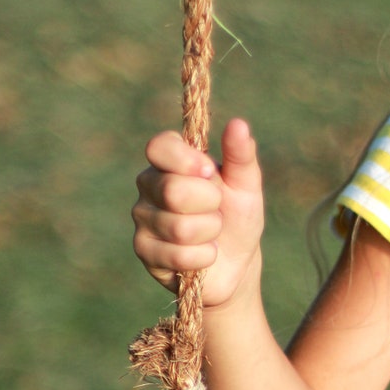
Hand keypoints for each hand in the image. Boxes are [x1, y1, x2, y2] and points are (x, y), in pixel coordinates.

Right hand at [132, 118, 263, 307]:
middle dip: (209, 206)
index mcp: (169, 161)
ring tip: (212, 235)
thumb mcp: (246, 186)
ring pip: (179, 227)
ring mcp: (143, 219)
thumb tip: (238, 124)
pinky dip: (203, 258)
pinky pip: (178, 255)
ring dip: (209, 234)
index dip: (186, 161)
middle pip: (173, 191)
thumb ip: (241, 156)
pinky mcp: (145, 252)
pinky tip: (205, 257)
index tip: (209, 172)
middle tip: (217, 212)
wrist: (236, 265)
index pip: (160, 147)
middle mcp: (149, 186)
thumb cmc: (238, 219)